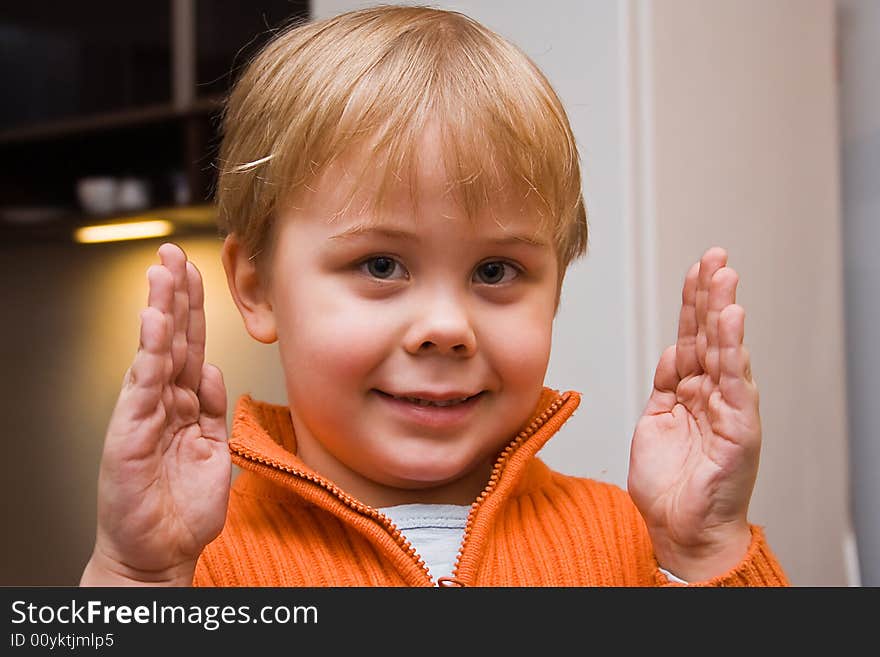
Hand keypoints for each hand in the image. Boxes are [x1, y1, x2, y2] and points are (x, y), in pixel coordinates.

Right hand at [81, 243, 229, 585]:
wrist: (160, 551)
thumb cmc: (182, 507)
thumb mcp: (213, 449)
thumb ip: (213, 409)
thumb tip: (213, 371)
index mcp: (183, 404)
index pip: (191, 346)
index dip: (194, 310)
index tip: (197, 273)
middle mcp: (162, 402)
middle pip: (173, 338)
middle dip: (175, 295)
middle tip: (174, 253)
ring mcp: (144, 412)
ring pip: (156, 351)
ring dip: (161, 310)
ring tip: (163, 271)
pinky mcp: (130, 429)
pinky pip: (145, 383)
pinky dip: (152, 351)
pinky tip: (156, 322)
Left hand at [628, 247, 759, 581]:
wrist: (681, 529)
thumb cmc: (670, 485)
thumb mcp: (656, 424)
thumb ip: (666, 387)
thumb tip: (672, 354)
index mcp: (690, 392)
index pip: (692, 337)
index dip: (692, 304)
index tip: (695, 270)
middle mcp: (712, 395)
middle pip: (710, 335)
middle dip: (710, 295)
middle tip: (714, 257)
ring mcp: (728, 409)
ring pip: (725, 351)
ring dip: (723, 311)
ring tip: (724, 276)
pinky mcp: (738, 428)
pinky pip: (734, 382)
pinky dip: (733, 350)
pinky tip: (732, 321)